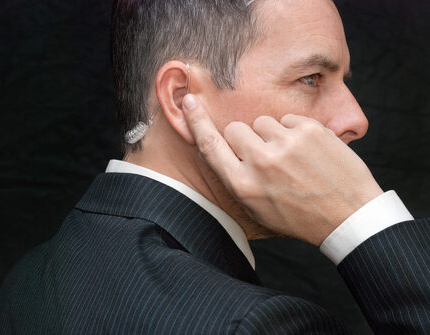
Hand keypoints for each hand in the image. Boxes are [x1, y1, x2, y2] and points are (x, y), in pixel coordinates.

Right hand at [182, 94, 382, 245]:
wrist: (348, 215)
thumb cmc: (299, 216)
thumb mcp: (257, 209)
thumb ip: (236, 178)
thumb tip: (222, 146)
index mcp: (243, 185)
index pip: (210, 145)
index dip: (196, 122)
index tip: (189, 102)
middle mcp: (260, 162)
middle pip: (236, 129)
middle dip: (246, 139)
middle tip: (265, 156)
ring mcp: (286, 143)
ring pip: (262, 122)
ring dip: (271, 135)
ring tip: (291, 157)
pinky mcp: (309, 130)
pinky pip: (287, 118)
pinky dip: (294, 131)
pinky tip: (307, 152)